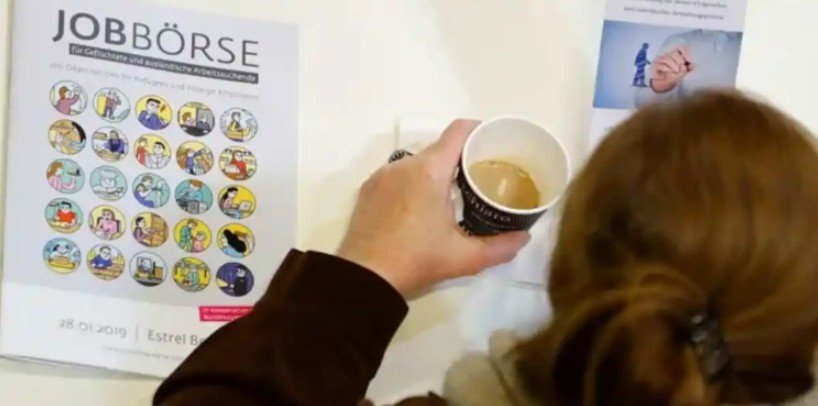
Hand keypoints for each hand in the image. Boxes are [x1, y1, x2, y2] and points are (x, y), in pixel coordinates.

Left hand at [338, 120, 530, 296]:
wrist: (363, 279)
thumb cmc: (415, 261)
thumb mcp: (464, 258)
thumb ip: (499, 247)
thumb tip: (524, 239)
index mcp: (430, 171)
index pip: (459, 131)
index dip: (480, 131)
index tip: (494, 144)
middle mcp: (404, 164)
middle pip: (440, 148)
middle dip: (461, 158)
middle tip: (480, 178)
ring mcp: (382, 176)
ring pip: (417, 163)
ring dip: (436, 173)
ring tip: (452, 195)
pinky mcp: (368, 190)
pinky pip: (397, 176)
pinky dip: (413, 184)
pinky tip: (420, 208)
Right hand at [650, 45, 693, 92]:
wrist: (664, 83)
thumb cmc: (674, 75)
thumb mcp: (684, 72)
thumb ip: (689, 68)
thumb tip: (692, 65)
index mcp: (676, 54)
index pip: (680, 47)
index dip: (685, 51)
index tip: (688, 59)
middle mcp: (668, 55)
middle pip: (674, 53)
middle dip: (680, 61)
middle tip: (683, 68)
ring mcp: (660, 59)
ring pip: (667, 59)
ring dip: (674, 66)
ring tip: (677, 72)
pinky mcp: (655, 65)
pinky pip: (662, 66)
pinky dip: (667, 70)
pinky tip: (669, 73)